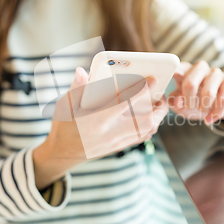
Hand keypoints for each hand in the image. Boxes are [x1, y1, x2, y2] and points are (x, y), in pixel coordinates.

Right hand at [33, 68, 167, 188]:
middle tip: (161, 94)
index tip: (153, 80)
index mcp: (98, 119)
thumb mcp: (65, 104)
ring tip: (158, 104)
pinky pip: (141, 138)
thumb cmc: (63, 126)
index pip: (126, 102)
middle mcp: (111, 132)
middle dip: (158, 107)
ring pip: (146, 131)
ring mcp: (116, 141)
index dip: (142, 90)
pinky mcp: (119, 147)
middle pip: (145, 121)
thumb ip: (77, 87)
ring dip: (157, 117)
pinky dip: (150, 127)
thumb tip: (82, 71)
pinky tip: (150, 117)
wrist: (62, 153)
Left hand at [168, 61, 223, 124]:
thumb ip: (175, 101)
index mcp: (184, 70)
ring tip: (202, 111)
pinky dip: (216, 113)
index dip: (174, 71)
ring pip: (209, 92)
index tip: (174, 75)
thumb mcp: (180, 104)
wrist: (214, 107)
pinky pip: (223, 100)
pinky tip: (210, 118)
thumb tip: (177, 102)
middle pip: (190, 83)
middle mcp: (200, 68)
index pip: (177, 67)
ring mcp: (215, 73)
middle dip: (188, 100)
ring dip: (204, 107)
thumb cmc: (193, 102)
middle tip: (189, 106)